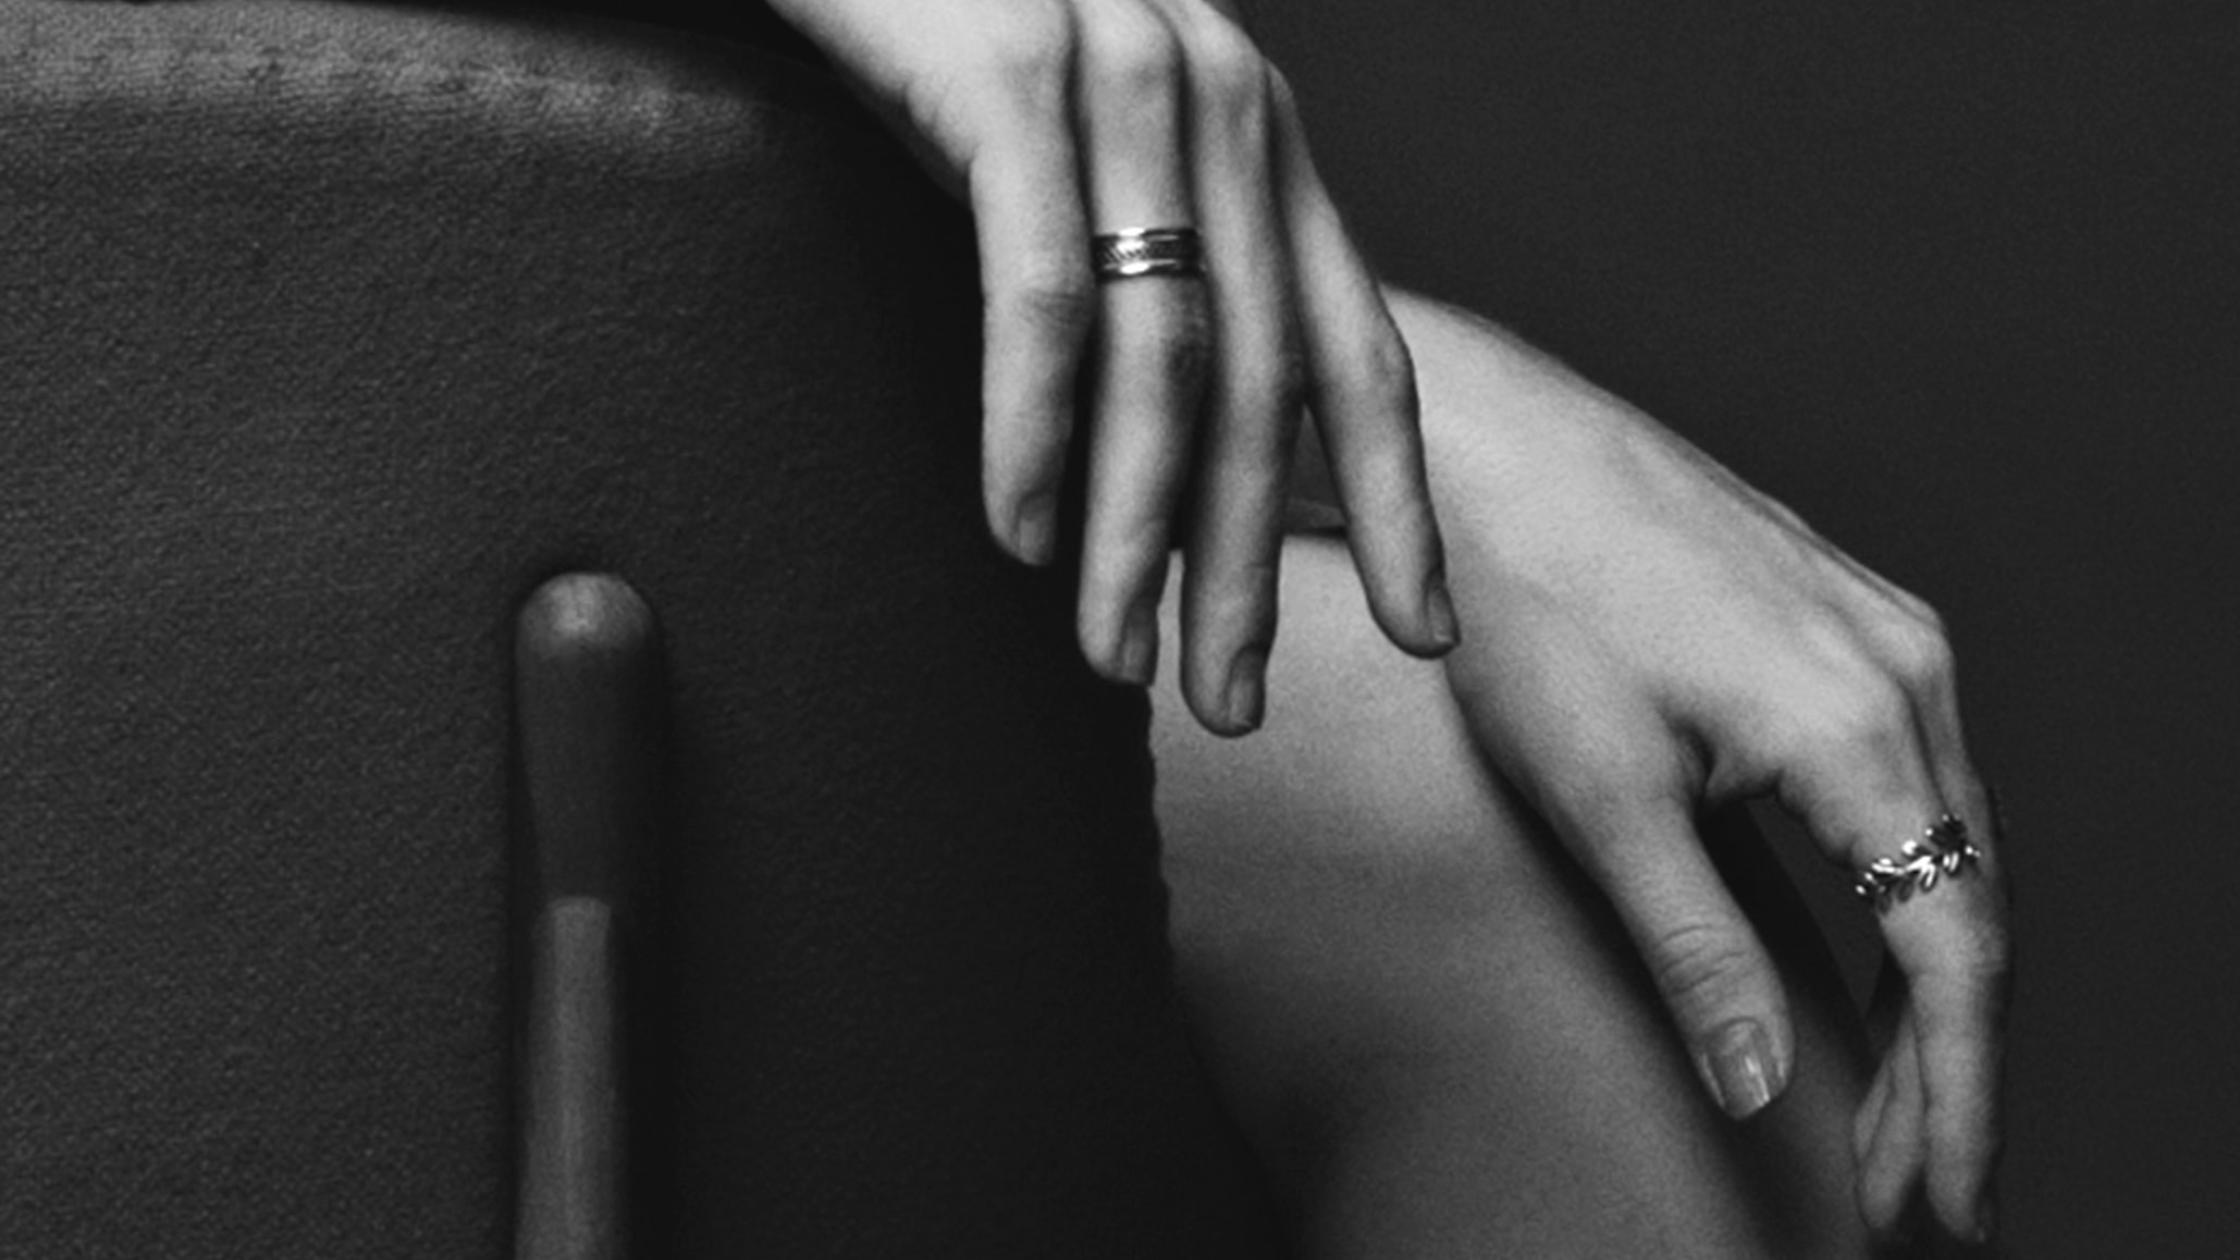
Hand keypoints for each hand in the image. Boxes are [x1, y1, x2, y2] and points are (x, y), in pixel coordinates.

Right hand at [767, 0, 1455, 732]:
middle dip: (1250, 564)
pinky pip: (1040, 293)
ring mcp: (1128, 83)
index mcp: (1261, 141)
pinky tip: (1012, 533)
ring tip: (1115, 661)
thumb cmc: (947, 28)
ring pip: (1166, 358)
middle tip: (1230, 702)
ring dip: (1139, 530)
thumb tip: (1172, 444)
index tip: (1426, 634)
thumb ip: (1151, 256)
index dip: (1396, 504)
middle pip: (1270, 384)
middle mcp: (1227, 108)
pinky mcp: (1009, 77)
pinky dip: (1032, 427)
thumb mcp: (1087, 145)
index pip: (1359, 349)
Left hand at [1392, 293, 2009, 1243]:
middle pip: (1968, 904)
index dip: (1958, 1099)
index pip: (1955, 955)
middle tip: (1905, 1178)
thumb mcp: (1599, 797)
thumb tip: (1761, 1087)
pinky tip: (1875, 931)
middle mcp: (1905, 670)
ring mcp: (1886, 628)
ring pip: (1951, 838)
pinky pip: (1920, 771)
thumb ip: (1696, 948)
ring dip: (1929, 972)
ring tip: (1892, 1090)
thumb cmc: (1525, 603)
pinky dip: (1908, 875)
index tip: (1940, 1207)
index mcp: (1857, 725)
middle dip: (1943, 1058)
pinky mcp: (1849, 609)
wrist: (1486, 444)